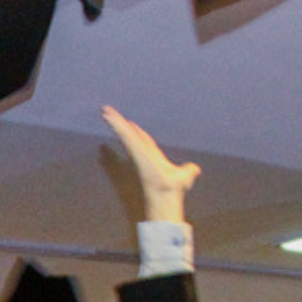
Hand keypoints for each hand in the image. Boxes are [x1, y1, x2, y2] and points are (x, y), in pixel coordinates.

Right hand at [103, 106, 198, 222]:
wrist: (167, 190)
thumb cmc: (172, 186)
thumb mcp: (185, 176)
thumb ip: (189, 171)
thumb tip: (196, 169)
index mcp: (152, 155)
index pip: (143, 140)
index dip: (136, 132)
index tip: (130, 124)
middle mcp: (142, 151)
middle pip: (130, 134)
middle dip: (120, 124)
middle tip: (110, 114)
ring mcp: (137, 149)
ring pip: (125, 132)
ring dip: (115, 122)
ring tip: (105, 111)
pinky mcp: (135, 148)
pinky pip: (125, 134)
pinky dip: (117, 126)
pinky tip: (110, 118)